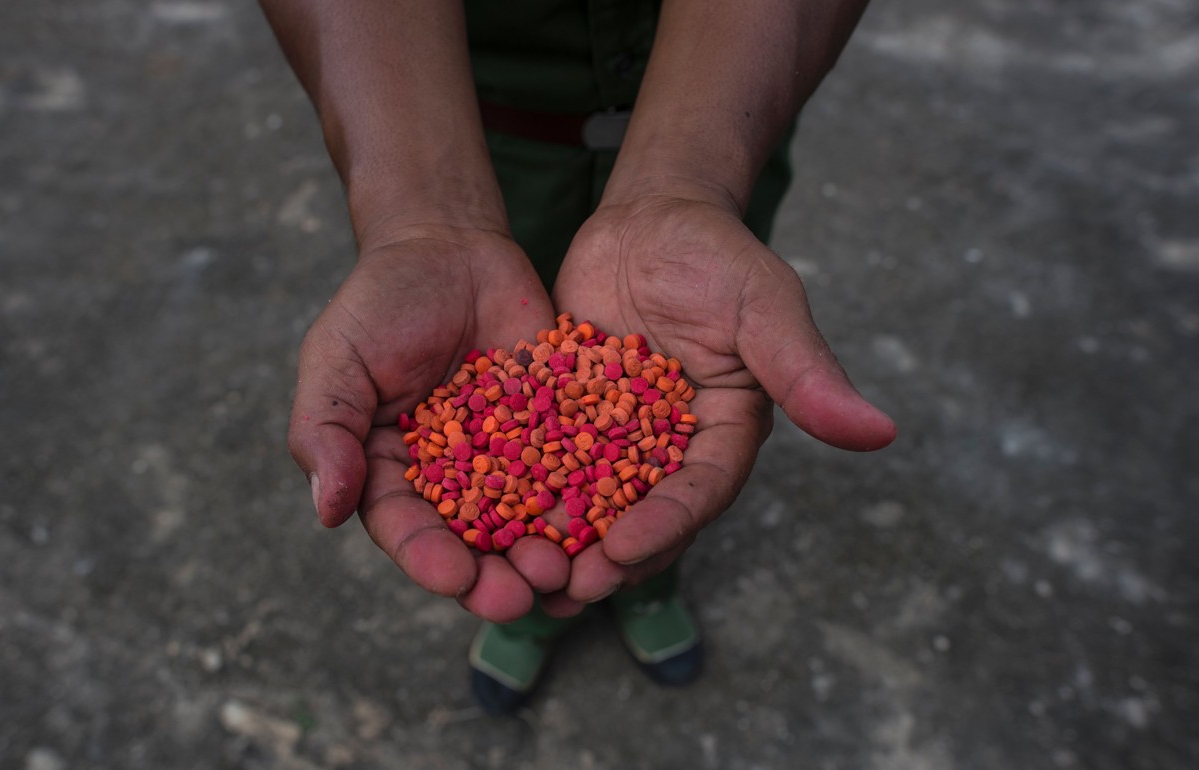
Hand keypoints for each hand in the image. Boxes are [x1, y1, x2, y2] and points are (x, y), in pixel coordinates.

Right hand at [288, 225, 570, 621]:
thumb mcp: (338, 360)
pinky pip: (578, 468)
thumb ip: (325, 431)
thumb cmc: (381, 302)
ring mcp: (508, 458)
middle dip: (496, 577)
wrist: (450, 247)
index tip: (455, 579)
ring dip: (548, 553)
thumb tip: (326, 511)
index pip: (406, 530)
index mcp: (391, 474)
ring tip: (570, 572)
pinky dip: (593, 498)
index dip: (429, 559)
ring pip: (529, 520)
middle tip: (522, 596)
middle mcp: (451, 480)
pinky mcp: (557, 429)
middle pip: (472, 544)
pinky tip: (612, 520)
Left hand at [550, 186, 896, 604]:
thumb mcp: (764, 306)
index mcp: (723, 435)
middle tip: (565, 588)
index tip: (625, 551)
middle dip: (605, 556)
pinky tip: (478, 518)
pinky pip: (540, 462)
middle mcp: (670, 449)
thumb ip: (805, 372)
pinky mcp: (566, 419)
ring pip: (587, 502)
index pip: (699, 492)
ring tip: (518, 574)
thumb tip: (881, 433)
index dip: (665, 525)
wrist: (649, 220)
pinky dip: (517, 492)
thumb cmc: (716, 256)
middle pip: (640, 515)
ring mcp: (616, 438)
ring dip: (558, 542)